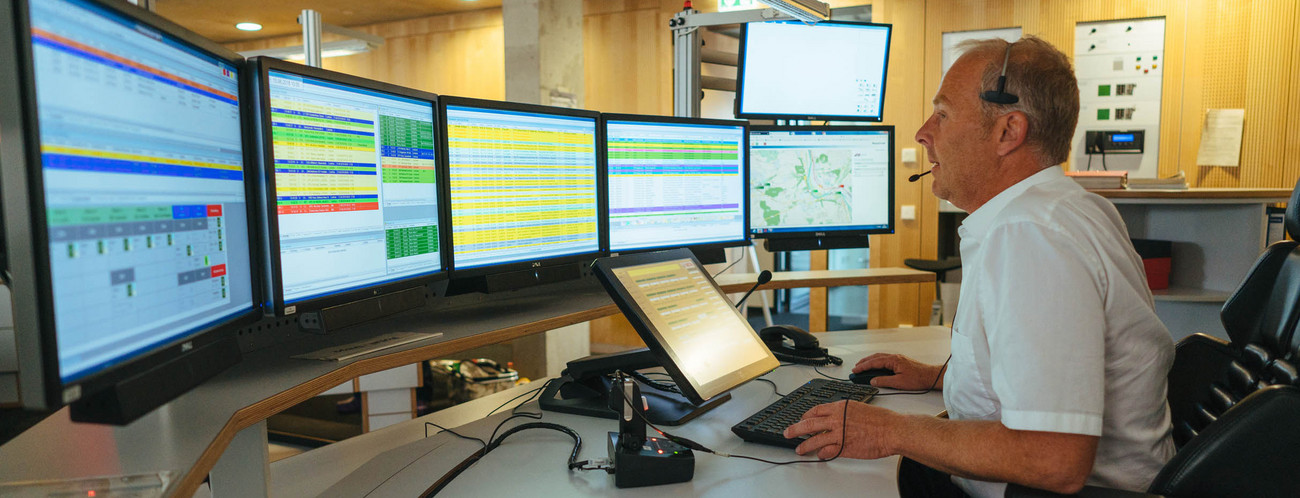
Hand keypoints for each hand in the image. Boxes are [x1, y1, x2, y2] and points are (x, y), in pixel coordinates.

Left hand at [783, 400, 898, 459]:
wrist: (892, 430)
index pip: (816, 410)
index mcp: (840, 407)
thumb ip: (844, 413)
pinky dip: (822, 454)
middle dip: (795, 429)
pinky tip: (820, 455)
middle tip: (788, 432)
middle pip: (809, 424)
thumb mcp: (858, 408)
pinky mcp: (844, 448)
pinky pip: (827, 452)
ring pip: (814, 440)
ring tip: (799, 450)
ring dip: (805, 446)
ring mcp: (839, 434)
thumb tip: (835, 418)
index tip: (802, 419)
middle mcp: (836, 419)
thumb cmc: (881, 419)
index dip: (806, 416)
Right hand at [854, 353, 943, 389]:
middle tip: (855, 368)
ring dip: (870, 361)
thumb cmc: (918, 379)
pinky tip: (876, 366)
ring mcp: (898, 358)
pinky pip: (885, 359)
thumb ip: (884, 381)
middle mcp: (894, 357)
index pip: (874, 362)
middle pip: (875, 357)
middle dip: (864, 362)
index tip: (855, 370)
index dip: (863, 366)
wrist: (931, 376)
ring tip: (862, 366)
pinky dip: (877, 362)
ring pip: (880, 357)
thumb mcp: (899, 383)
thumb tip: (873, 381)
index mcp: (893, 360)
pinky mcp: (901, 361)